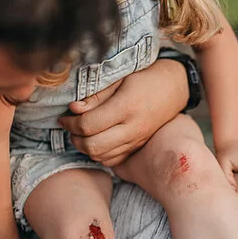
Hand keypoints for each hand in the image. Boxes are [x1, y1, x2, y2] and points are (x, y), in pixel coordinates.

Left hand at [58, 59, 187, 166]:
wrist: (173, 88)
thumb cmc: (144, 77)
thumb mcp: (119, 78)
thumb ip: (96, 96)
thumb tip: (73, 109)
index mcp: (126, 106)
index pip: (88, 124)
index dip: (70, 123)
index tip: (64, 116)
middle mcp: (133, 127)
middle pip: (93, 146)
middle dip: (75, 138)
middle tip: (70, 126)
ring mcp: (136, 140)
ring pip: (101, 156)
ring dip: (85, 147)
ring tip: (81, 133)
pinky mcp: (138, 146)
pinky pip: (113, 160)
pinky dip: (99, 154)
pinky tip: (96, 140)